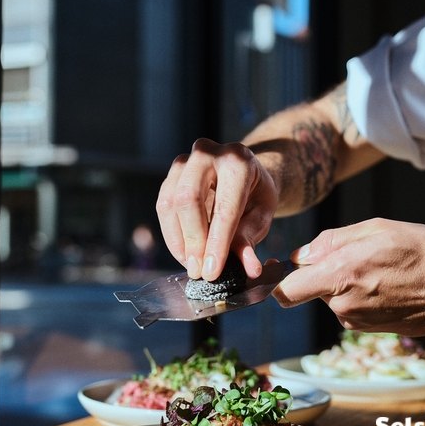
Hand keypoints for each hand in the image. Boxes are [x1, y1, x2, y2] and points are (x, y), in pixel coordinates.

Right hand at [156, 138, 278, 279]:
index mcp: (239, 161)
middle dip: (193, 241)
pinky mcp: (172, 174)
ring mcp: (186, 161)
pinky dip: (172, 234)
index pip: (225, 207)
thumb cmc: (254, 195)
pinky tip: (183, 252)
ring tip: (192, 265)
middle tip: (199, 271)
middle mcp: (208, 153)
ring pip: (170, 203)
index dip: (217, 243)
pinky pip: (163, 206)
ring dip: (178, 240)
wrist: (243, 172)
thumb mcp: (261, 215)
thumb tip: (249, 269)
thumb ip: (250, 240)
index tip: (212, 272)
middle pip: (189, 199)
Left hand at [273, 218, 424, 334]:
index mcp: (340, 276)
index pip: (285, 292)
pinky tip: (385, 284)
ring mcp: (356, 321)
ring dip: (343, 283)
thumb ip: (331, 241)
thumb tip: (301, 255)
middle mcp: (343, 305)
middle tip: (354, 254)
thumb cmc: (422, 253)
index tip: (277, 270)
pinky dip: (358, 295)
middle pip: (310, 290)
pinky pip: (349, 308)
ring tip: (378, 268)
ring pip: (331, 298)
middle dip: (321, 272)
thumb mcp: (375, 229)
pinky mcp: (368, 330)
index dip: (276, 281)